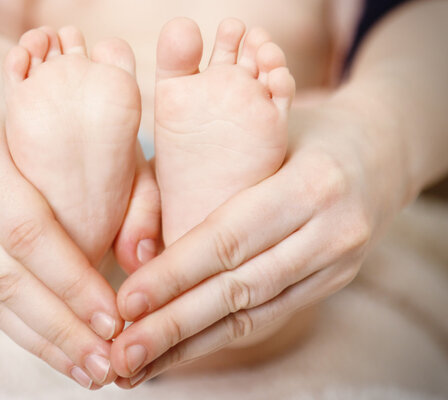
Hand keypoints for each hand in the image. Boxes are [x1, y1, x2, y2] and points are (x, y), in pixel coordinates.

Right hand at [0, 71, 123, 388]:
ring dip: (39, 339)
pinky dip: (17, 327)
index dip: (71, 281)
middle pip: (1, 272)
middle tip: (104, 364)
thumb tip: (144, 261)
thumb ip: (133, 195)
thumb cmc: (55, 118)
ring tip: (86, 368)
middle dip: (58, 326)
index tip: (114, 321)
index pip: (26, 228)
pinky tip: (55, 347)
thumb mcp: (105, 138)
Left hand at [110, 99, 406, 385]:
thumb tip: (136, 238)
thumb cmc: (304, 131)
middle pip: (240, 290)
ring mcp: (337, 265)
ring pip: (255, 315)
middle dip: (174, 326)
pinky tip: (182, 352)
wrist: (381, 149)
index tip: (127, 302)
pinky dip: (221, 337)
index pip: (230, 238)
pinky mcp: (331, 283)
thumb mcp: (260, 129)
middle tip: (123, 355)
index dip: (175, 274)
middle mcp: (331, 232)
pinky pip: (270, 316)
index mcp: (311, 184)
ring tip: (140, 365)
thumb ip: (205, 168)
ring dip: (192, 345)